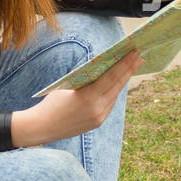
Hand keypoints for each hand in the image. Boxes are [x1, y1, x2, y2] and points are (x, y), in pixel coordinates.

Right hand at [11, 48, 143, 147]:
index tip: (134, 52)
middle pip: (117, 86)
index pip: (111, 77)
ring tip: (132, 67)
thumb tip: (103, 67)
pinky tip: (119, 82)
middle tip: (139, 56)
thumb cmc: (51, 102)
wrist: (41, 128)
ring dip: (123, 81)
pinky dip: (114, 92)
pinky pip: (109, 104)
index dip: (124, 64)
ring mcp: (99, 118)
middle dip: (129, 70)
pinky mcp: (97, 123)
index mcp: (88, 98)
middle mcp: (97, 110)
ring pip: (115, 95)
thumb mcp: (68, 86)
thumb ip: (86, 79)